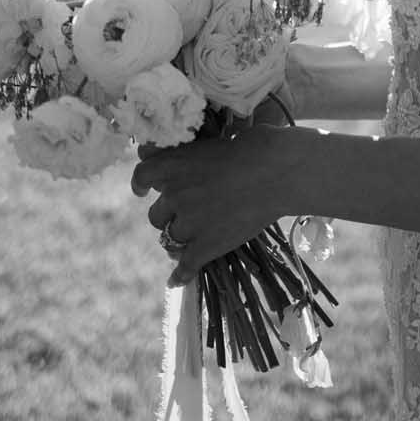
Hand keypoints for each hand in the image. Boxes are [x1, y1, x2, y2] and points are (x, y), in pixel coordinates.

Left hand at [130, 124, 302, 287]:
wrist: (278, 171)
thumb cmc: (252, 147)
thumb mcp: (211, 141)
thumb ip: (185, 154)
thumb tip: (170, 157)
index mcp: (172, 164)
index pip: (141, 176)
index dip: (141, 184)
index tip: (142, 190)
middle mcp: (174, 194)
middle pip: (156, 213)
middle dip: (170, 214)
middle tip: (190, 211)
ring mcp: (189, 222)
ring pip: (169, 238)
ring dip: (179, 238)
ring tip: (193, 237)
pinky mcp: (206, 246)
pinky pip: (185, 265)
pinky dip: (180, 274)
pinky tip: (176, 280)